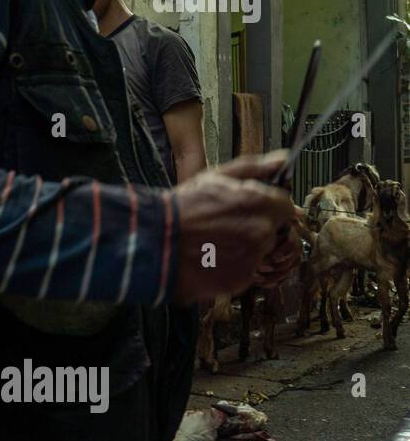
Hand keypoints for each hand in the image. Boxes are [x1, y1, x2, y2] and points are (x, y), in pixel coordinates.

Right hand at [172, 150, 298, 303]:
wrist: (155, 243)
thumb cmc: (181, 209)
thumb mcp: (214, 177)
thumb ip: (254, 168)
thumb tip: (282, 160)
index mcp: (258, 204)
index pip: (285, 206)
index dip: (268, 206)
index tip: (251, 208)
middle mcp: (260, 232)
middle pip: (274, 230)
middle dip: (256, 227)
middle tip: (227, 226)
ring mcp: (252, 258)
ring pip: (260, 252)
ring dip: (245, 248)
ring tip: (215, 242)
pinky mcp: (240, 280)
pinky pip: (246, 271)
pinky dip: (233, 266)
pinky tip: (212, 256)